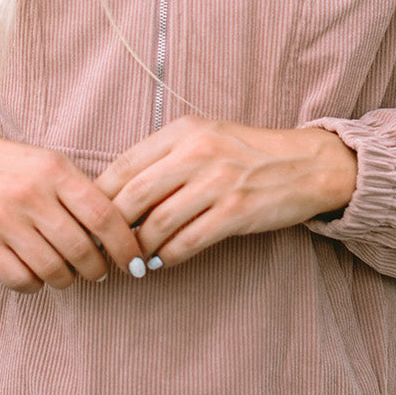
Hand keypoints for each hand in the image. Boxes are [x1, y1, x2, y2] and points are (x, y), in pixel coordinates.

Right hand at [0, 127, 143, 291]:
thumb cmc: (9, 166)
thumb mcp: (49, 164)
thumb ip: (81, 194)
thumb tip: (120, 236)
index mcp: (54, 170)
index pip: (105, 216)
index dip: (126, 246)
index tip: (136, 262)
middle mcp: (30, 194)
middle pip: (82, 250)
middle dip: (98, 269)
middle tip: (99, 271)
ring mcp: (3, 220)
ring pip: (54, 271)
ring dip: (68, 279)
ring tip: (68, 272)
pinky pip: (22, 281)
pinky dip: (36, 285)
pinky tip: (37, 273)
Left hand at [96, 116, 357, 266]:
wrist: (307, 165)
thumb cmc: (247, 154)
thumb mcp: (204, 138)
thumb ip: (164, 158)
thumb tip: (117, 195)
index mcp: (183, 132)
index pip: (123, 166)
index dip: (99, 198)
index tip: (88, 220)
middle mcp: (197, 153)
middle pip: (133, 197)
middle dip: (112, 229)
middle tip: (103, 248)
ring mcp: (218, 182)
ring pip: (157, 223)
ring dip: (139, 249)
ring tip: (133, 260)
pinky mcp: (236, 212)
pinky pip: (188, 242)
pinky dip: (169, 257)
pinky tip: (163, 262)